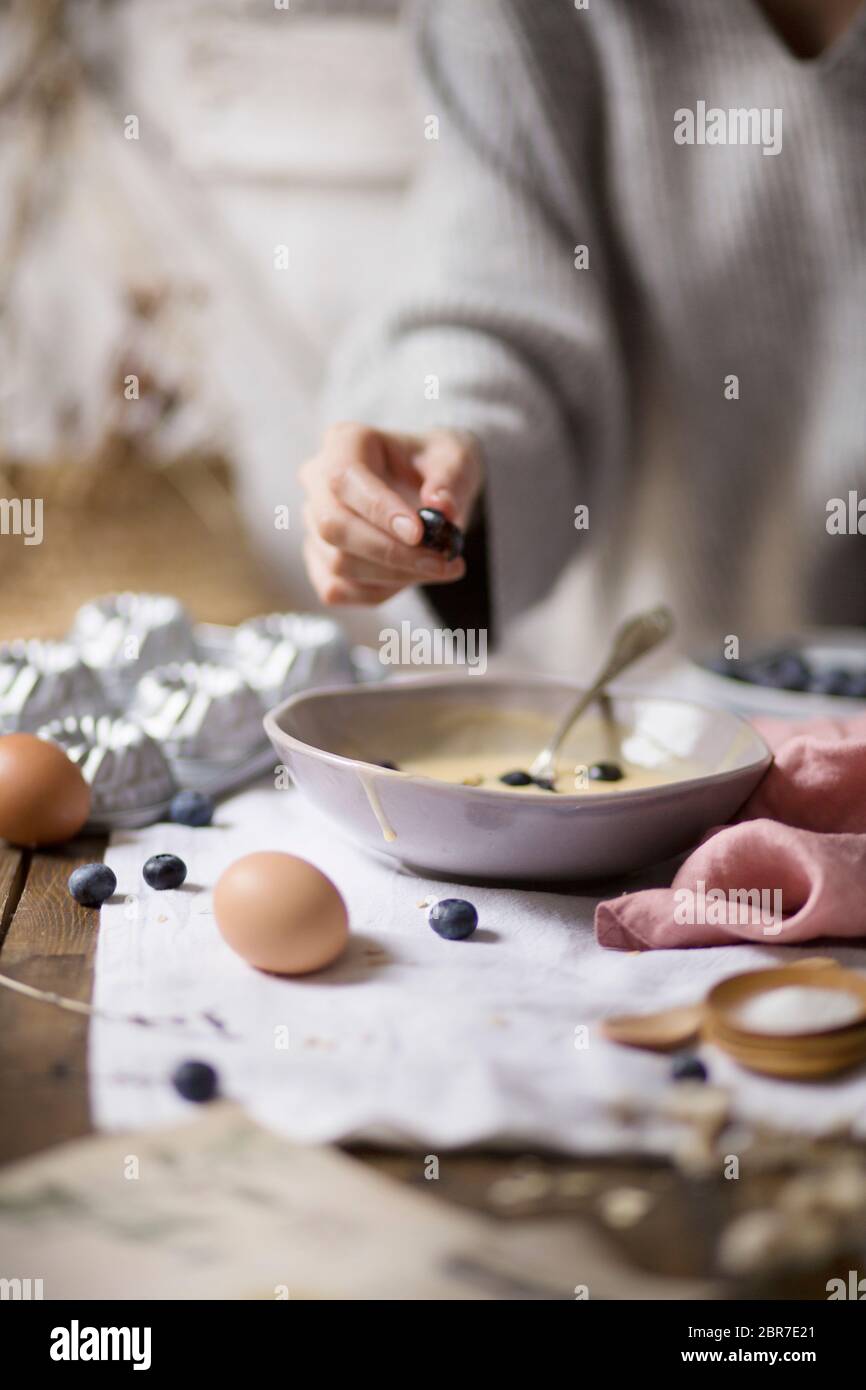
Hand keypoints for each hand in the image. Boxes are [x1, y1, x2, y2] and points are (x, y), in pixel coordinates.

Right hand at [300, 424, 483, 605]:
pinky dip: (379, 591)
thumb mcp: (455, 457)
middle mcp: (317, 480)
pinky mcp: (318, 558)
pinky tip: (412, 577)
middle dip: (390, 553)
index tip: (419, 533)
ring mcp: (313, 522)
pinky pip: (337, 589)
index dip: (378, 510)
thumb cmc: (435, 464)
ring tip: (439, 566)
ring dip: (394, 575)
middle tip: (442, 562)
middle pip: (333, 527)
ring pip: (338, 563)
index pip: (344, 477)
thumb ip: (451, 478)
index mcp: (344, 442)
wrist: (426, 482)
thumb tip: (442, 508)